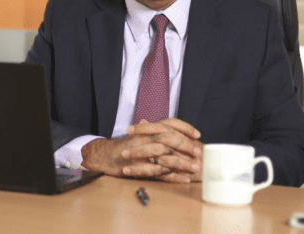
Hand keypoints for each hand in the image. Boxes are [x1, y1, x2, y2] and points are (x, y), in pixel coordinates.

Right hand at [80, 118, 202, 182]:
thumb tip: (169, 128)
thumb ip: (154, 131)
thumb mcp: (140, 135)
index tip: (197, 134)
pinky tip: (184, 179)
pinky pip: (158, 172)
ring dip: (183, 162)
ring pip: (165, 156)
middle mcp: (145, 137)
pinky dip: (173, 176)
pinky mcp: (138, 167)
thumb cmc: (126, 146)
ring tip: (196, 168)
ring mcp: (141, 152)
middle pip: (170, 138)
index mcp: (148, 129)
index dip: (185, 127)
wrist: (105, 156)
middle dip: (186, 146)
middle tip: (199, 153)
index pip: (170, 123)